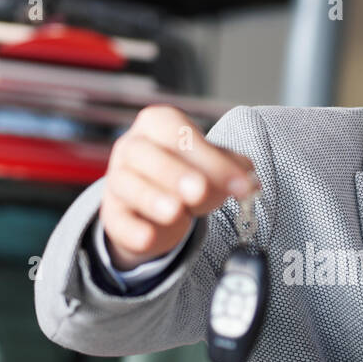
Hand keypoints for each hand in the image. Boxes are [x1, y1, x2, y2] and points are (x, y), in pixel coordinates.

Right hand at [100, 105, 258, 268]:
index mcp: (158, 124)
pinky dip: (133, 230)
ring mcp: (118, 180)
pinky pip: (118, 221)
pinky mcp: (112, 215)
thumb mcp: (209, 166)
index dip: (211, 158)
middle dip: (176, 173)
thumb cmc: (184, 174)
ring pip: (129, 185)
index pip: (180, 133)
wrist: (153, 206)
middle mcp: (132, 147)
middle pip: (147, 154)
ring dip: (152, 198)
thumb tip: (250, 179)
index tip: (241, 185)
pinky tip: (148, 237)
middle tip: (199, 191)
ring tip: (175, 211)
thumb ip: (230, 169)